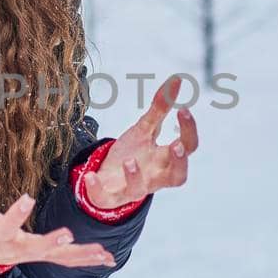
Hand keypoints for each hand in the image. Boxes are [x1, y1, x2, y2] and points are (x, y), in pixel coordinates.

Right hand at [0, 184, 117, 268]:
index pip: (6, 224)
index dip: (16, 212)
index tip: (28, 197)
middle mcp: (15, 249)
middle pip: (36, 248)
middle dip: (51, 242)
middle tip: (68, 235)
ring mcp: (29, 254)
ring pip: (57, 257)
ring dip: (80, 255)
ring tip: (103, 254)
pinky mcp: (39, 255)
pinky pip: (65, 259)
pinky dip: (86, 258)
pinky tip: (107, 258)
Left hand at [83, 75, 198, 209]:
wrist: (109, 178)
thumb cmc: (132, 153)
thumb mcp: (144, 129)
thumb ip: (160, 107)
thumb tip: (177, 79)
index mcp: (164, 159)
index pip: (188, 148)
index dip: (189, 131)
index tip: (183, 108)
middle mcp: (154, 176)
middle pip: (177, 176)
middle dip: (179, 163)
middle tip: (176, 146)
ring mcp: (132, 189)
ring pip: (140, 190)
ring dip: (136, 176)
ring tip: (129, 161)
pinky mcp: (109, 197)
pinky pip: (104, 197)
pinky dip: (96, 188)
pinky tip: (89, 176)